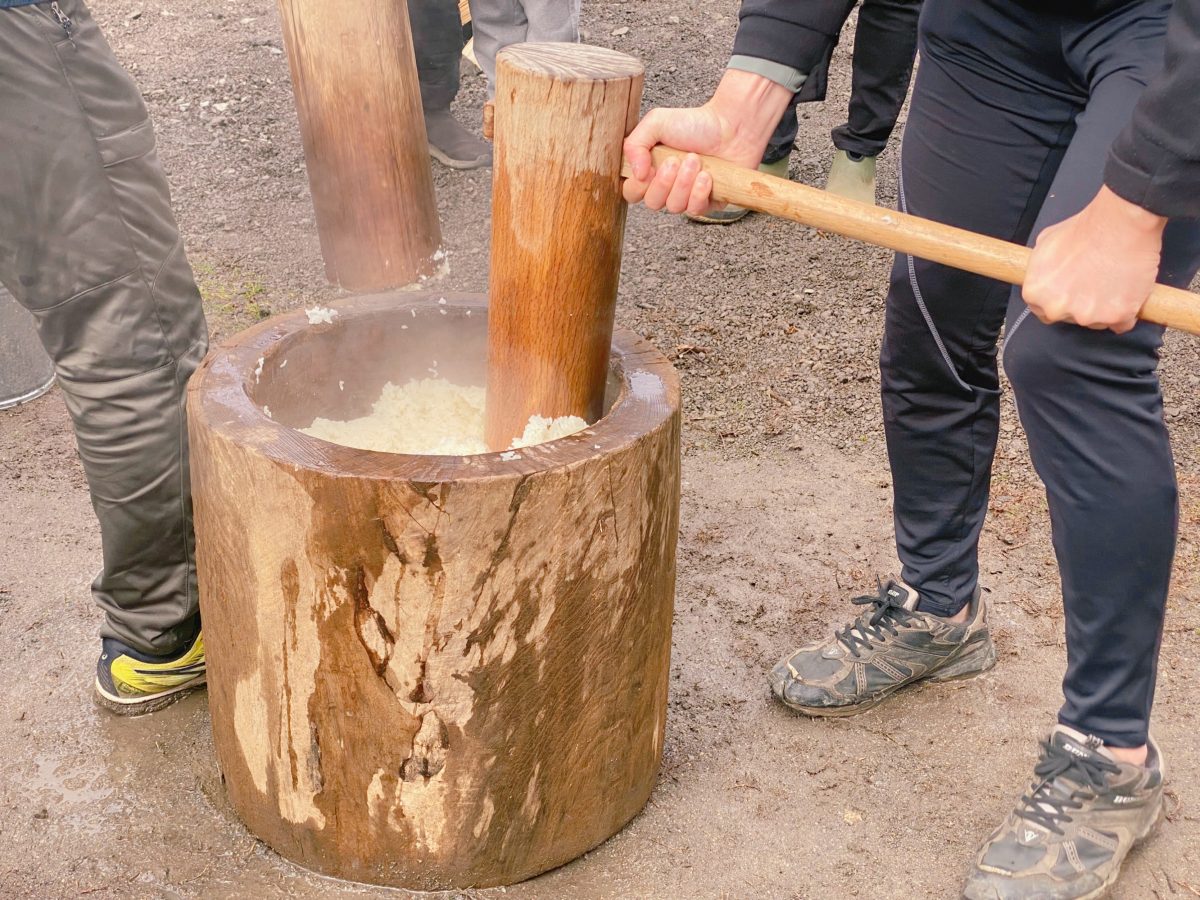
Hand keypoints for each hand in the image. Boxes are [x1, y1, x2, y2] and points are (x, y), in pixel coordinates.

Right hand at [623, 69, 791, 215]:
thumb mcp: (656, 122)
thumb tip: (637, 174)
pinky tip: (706, 176)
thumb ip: (634, 144)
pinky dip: (699, 193)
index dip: (638, 185)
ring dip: (683, 183)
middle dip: (663, 182)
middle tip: (676, 160)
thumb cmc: (696, 123)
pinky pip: (695, 210)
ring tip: (695, 161)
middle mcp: (667, 187)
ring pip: (674, 207)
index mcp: (650, 170)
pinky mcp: (708, 203)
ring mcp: (687, 196)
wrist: (732, 126)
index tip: (650, 166)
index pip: (632, 192)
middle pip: (652, 203)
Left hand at [1022, 186, 1166, 333]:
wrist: (1121, 223)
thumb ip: (1040, 268)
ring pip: (1095, 322)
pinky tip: (1127, 292)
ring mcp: (1087, 315)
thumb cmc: (1085, 229)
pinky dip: (1126, 312)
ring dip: (1103, 308)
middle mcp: (1057, 308)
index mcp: (1036, 293)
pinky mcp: (1117, 316)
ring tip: (1111, 281)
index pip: (1042, 310)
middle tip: (1093, 283)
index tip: (1070, 291)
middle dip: (1080, 304)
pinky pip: (1122, 324)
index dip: (1059, 299)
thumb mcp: (1045, 243)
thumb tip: (1045, 275)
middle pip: (1068, 318)